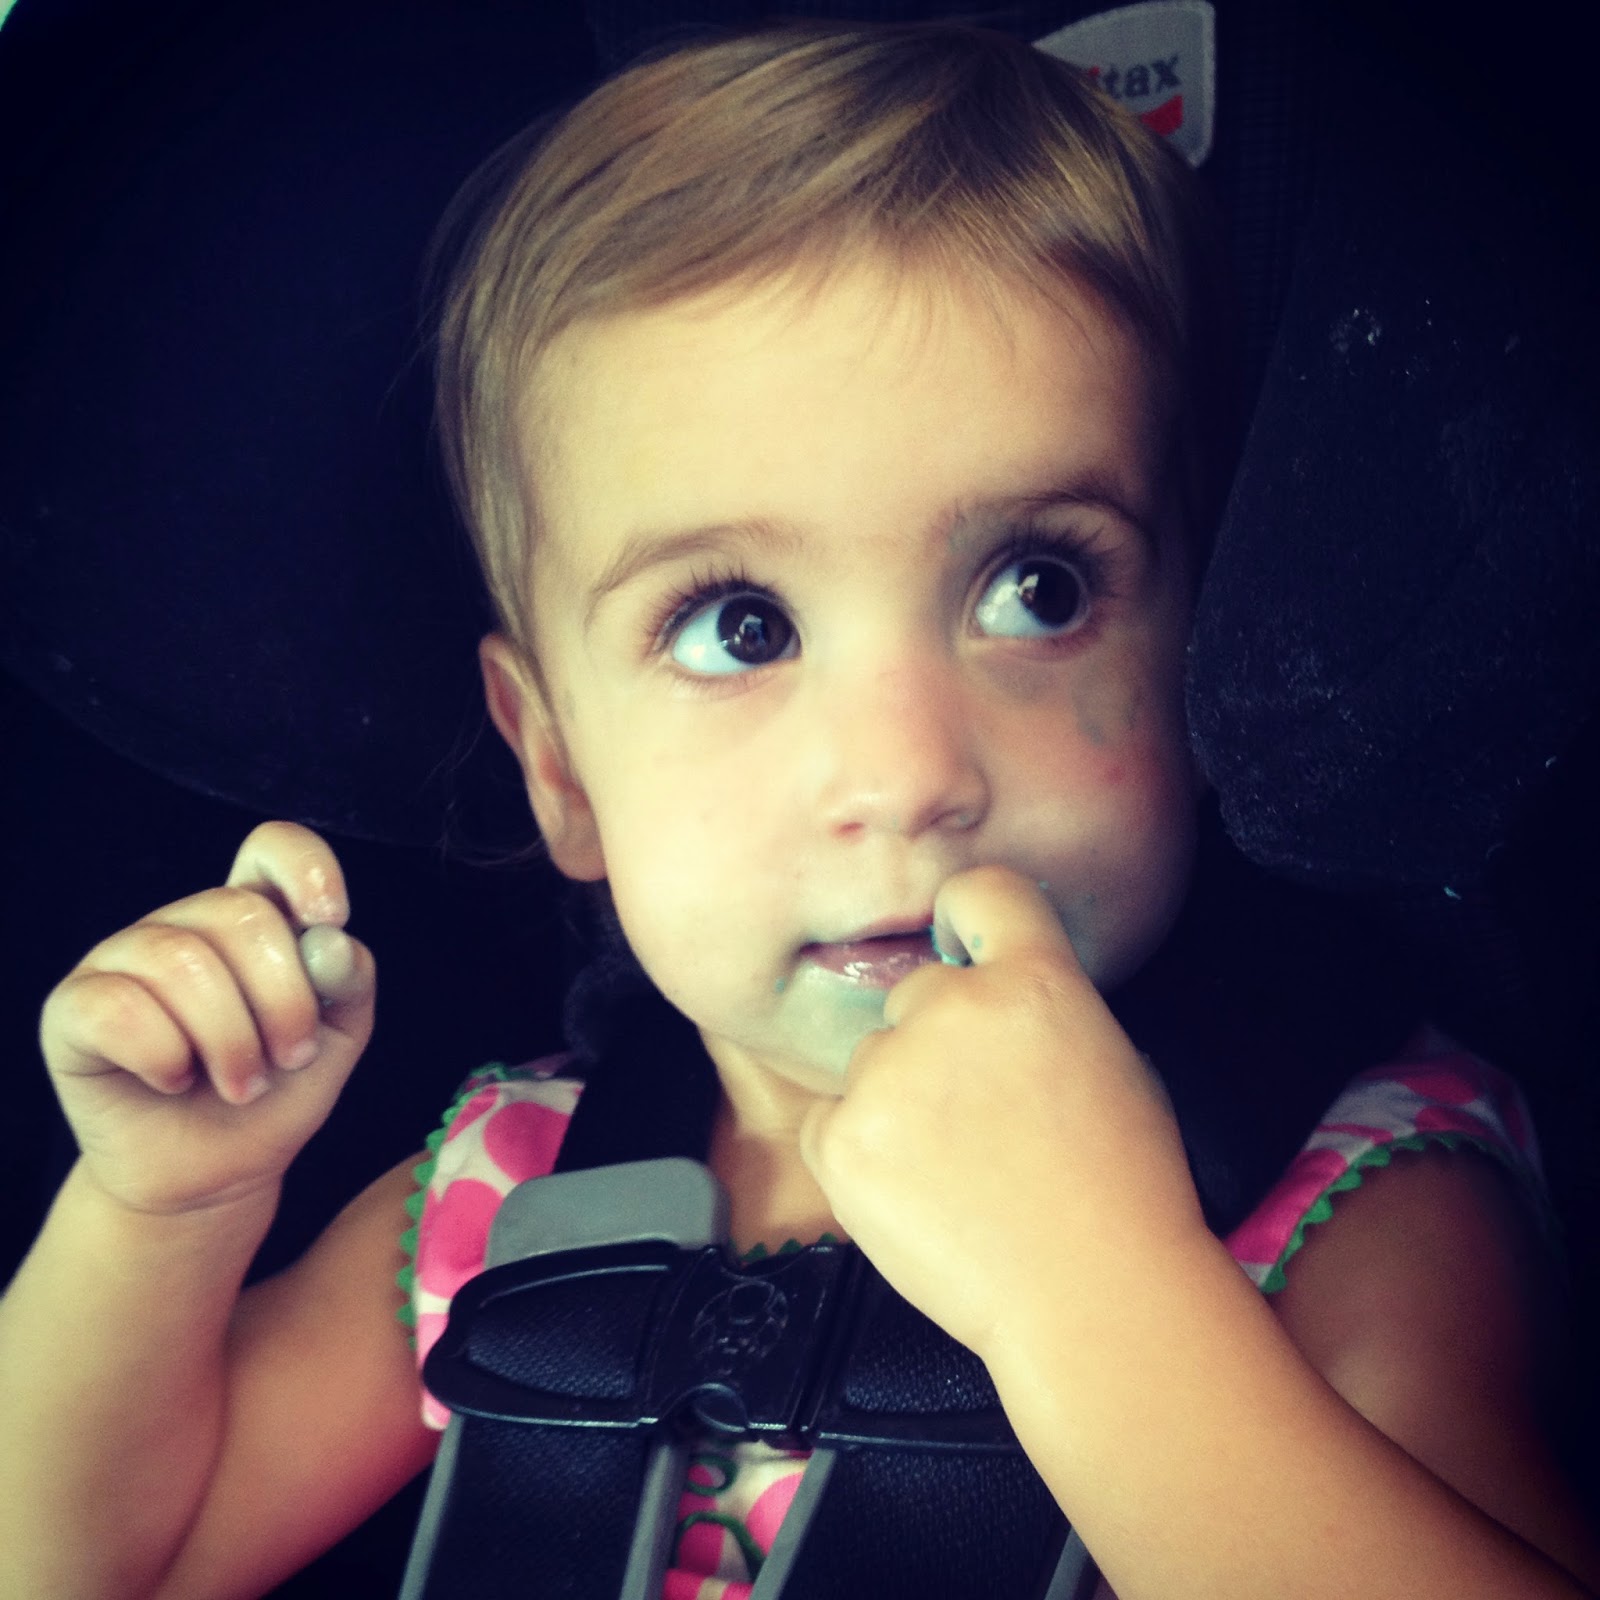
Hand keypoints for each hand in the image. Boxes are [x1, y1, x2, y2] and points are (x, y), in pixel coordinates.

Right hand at [39, 821, 374, 1215]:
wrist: (215, 1175)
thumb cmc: (275, 1094)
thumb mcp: (338, 1038)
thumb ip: (347, 982)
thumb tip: (328, 939)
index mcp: (254, 915)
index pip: (272, 845)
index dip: (306, 868)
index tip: (330, 918)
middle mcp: (185, 924)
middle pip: (239, 913)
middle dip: (283, 1000)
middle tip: (289, 1058)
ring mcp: (122, 960)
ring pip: (181, 961)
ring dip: (230, 1041)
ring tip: (244, 1085)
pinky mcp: (74, 1009)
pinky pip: (118, 1009)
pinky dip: (164, 1057)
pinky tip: (175, 1082)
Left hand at [800, 865, 1201, 1361]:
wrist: (1093, 1299)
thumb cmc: (1121, 1192)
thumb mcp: (1112, 1060)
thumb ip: (1041, 1007)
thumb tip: (994, 990)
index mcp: (1036, 982)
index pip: (978, 892)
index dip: (966, 918)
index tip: (962, 948)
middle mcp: (955, 1010)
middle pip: (916, 993)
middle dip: (938, 1042)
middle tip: (983, 1117)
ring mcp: (891, 1074)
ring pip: (875, 1062)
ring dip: (901, 1102)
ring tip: (963, 1171)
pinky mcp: (843, 1138)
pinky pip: (834, 1123)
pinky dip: (864, 1155)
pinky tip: (924, 1195)